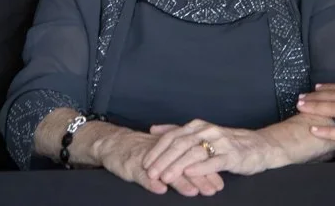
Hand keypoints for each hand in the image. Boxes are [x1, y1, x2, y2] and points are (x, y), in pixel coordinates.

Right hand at [97, 129, 224, 195]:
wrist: (115, 143)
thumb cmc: (143, 152)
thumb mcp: (164, 155)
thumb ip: (182, 163)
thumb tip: (205, 173)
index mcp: (172, 150)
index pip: (193, 160)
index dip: (206, 172)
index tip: (219, 184)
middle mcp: (163, 153)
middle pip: (184, 165)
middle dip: (199, 178)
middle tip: (212, 190)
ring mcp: (148, 160)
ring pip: (165, 170)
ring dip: (179, 181)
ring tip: (192, 191)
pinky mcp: (132, 165)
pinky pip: (142, 175)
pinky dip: (151, 182)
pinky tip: (160, 189)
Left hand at [144, 119, 275, 181]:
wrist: (259, 146)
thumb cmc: (227, 142)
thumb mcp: (201, 134)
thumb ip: (178, 131)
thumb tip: (154, 129)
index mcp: (197, 126)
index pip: (172, 136)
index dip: (157, 150)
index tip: (145, 163)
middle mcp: (207, 131)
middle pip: (180, 144)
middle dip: (163, 159)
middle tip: (151, 173)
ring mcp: (220, 142)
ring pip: (194, 153)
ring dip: (178, 165)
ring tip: (165, 177)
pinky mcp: (232, 155)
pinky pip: (214, 161)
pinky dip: (200, 167)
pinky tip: (190, 173)